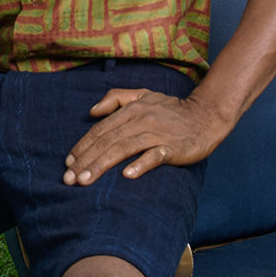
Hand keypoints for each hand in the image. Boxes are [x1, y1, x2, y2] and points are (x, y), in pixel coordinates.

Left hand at [63, 87, 226, 184]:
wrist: (207, 115)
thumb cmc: (172, 110)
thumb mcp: (143, 95)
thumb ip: (116, 98)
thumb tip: (92, 111)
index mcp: (132, 109)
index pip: (101, 130)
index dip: (82, 146)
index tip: (68, 163)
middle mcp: (141, 119)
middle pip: (107, 141)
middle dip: (85, 161)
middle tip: (69, 179)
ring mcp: (157, 133)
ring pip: (123, 149)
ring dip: (102, 165)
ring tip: (85, 181)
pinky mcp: (173, 147)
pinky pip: (155, 155)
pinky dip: (140, 164)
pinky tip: (127, 176)